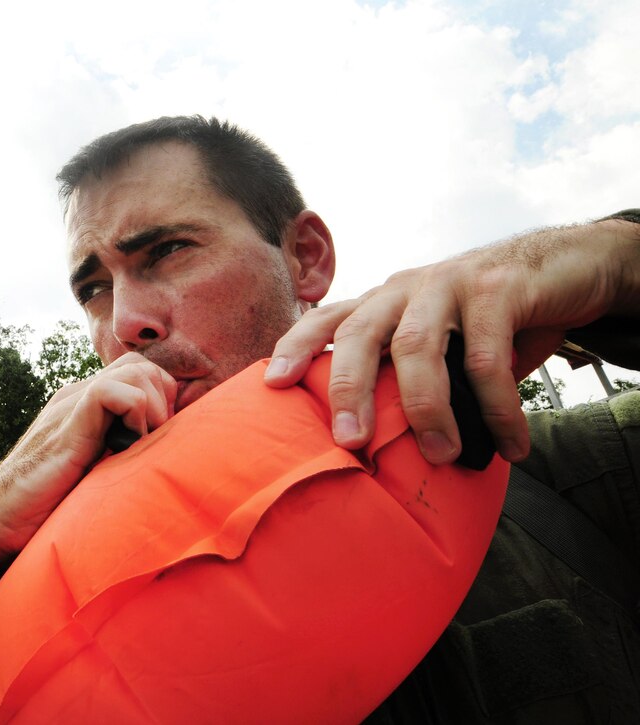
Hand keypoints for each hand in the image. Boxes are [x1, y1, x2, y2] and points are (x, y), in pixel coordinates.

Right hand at [0, 352, 175, 626]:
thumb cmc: (44, 509)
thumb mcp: (93, 474)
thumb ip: (117, 454)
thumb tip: (159, 458)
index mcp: (85, 406)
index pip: (140, 374)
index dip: (163, 400)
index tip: (162, 440)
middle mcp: (78, 398)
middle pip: (142, 366)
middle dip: (164, 401)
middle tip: (156, 443)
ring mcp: (70, 407)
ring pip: (135, 371)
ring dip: (153, 407)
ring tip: (143, 445)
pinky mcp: (66, 424)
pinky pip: (111, 392)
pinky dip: (135, 414)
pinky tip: (127, 446)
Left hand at [265, 216, 639, 463]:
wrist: (567, 265)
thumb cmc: (490, 319)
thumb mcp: (442, 342)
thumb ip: (411, 378)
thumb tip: (385, 451)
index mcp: (383, 302)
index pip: (326, 319)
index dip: (296, 347)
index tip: (273, 385)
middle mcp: (405, 288)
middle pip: (359, 333)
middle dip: (346, 388)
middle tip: (348, 440)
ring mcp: (449, 283)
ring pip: (417, 345)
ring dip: (425, 407)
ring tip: (440, 454)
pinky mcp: (499, 287)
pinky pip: (488, 356)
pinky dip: (499, 407)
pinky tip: (513, 445)